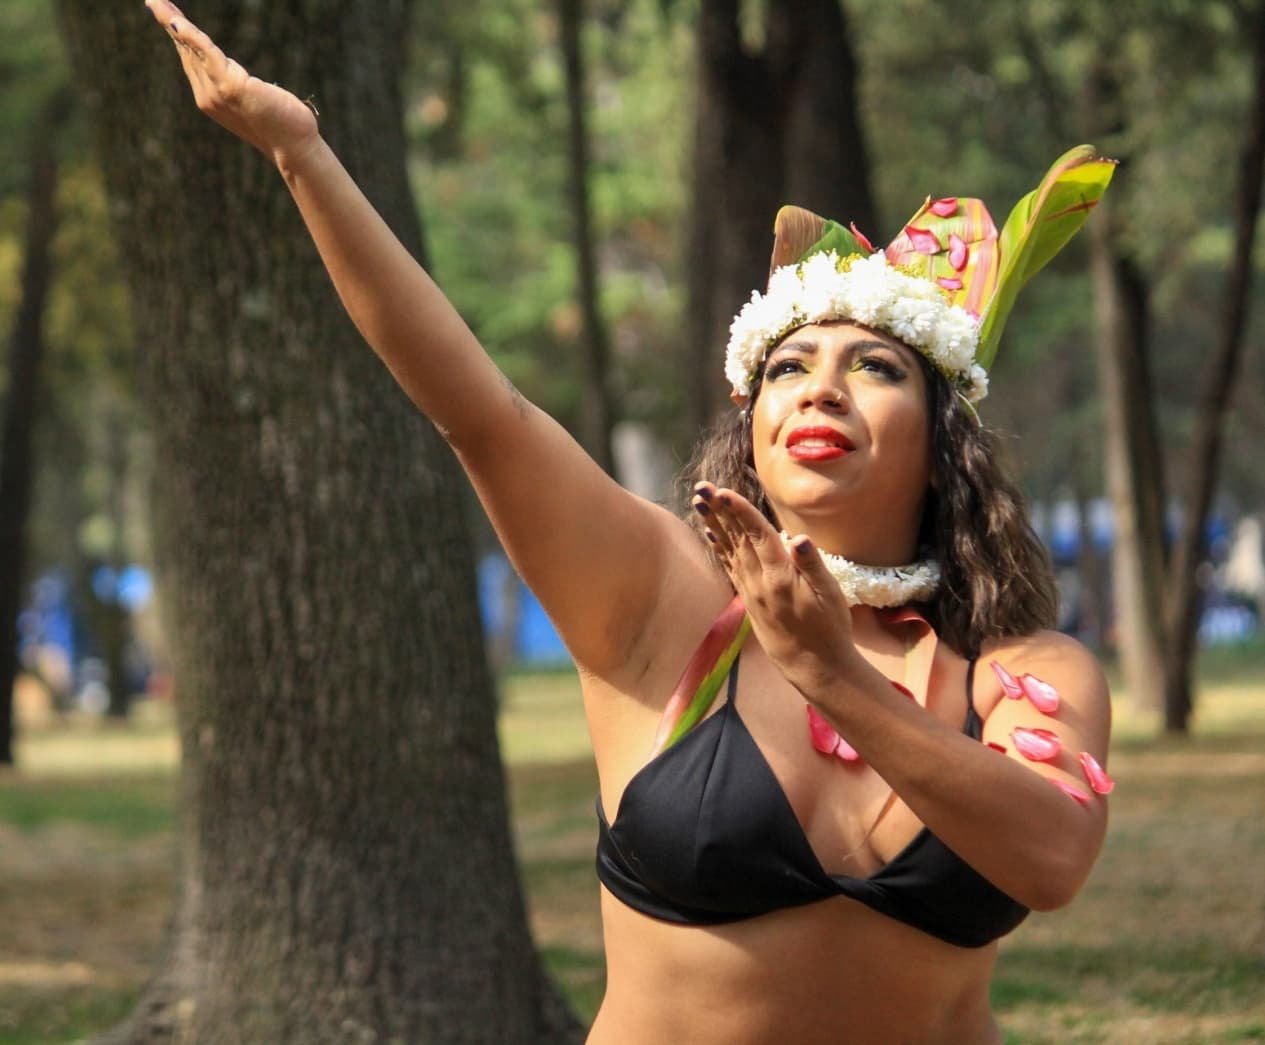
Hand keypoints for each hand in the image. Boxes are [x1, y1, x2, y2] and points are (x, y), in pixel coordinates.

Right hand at [146, 0, 320, 168]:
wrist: (294, 147)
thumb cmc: (283, 124)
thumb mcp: (255, 98)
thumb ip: (237, 83)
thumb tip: (231, 69)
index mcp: (212, 97)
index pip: (191, 59)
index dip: (178, 35)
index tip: (166, 13)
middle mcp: (208, 96)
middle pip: (186, 51)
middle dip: (169, 22)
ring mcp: (216, 93)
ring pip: (191, 50)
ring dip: (173, 23)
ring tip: (157, 2)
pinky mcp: (231, 88)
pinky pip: (208, 55)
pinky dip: (193, 37)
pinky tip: (179, 22)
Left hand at [691, 482, 859, 693]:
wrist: (813, 667)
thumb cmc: (829, 629)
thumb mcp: (830, 596)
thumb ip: (813, 566)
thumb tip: (800, 539)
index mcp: (781, 577)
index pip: (757, 536)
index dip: (740, 512)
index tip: (722, 492)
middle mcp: (760, 582)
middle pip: (736, 539)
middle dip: (718, 511)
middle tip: (701, 487)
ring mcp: (751, 591)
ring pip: (729, 550)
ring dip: (714, 524)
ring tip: (699, 502)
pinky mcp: (749, 600)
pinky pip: (730, 567)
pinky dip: (719, 548)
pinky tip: (710, 534)